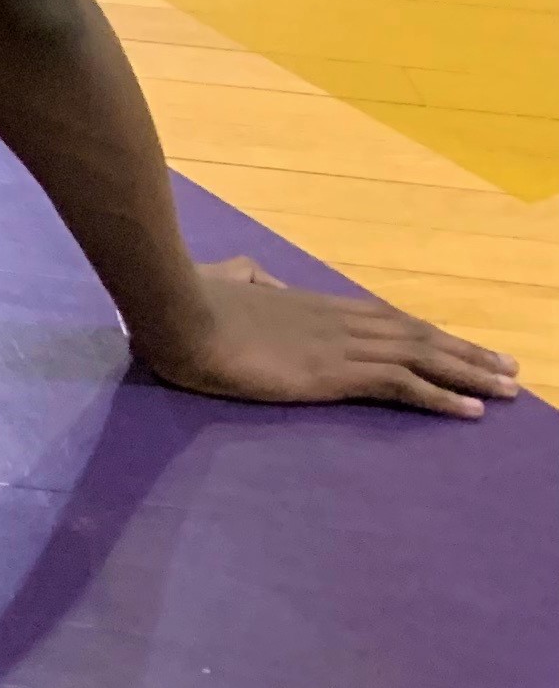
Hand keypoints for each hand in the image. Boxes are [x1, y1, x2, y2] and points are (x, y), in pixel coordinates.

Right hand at [140, 254, 519, 416]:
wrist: (180, 314)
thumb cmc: (193, 299)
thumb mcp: (226, 279)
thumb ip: (250, 278)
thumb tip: (262, 279)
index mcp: (316, 305)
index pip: (386, 319)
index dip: (427, 333)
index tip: (459, 345)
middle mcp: (341, 322)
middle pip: (418, 336)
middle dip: (466, 353)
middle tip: (508, 369)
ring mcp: (342, 345)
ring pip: (422, 357)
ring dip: (470, 374)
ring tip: (507, 388)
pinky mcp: (337, 373)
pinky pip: (403, 384)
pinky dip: (441, 396)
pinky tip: (471, 410)